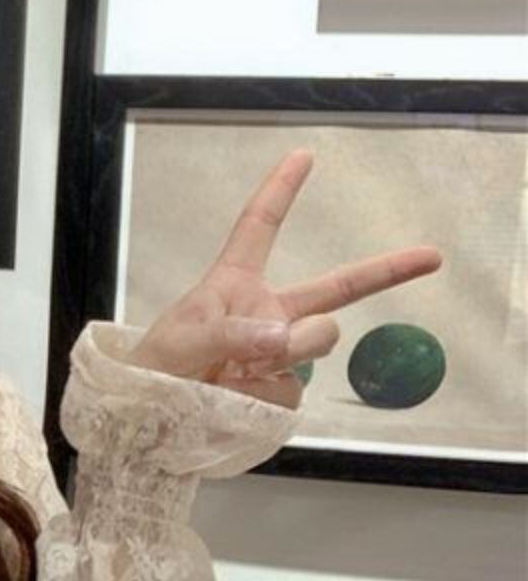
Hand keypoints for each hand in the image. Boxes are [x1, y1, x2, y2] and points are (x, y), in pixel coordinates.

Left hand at [128, 148, 443, 407]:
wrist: (147, 426)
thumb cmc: (155, 370)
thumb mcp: (182, 340)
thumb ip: (232, 334)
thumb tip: (284, 338)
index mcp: (234, 285)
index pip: (259, 228)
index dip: (280, 190)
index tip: (303, 155)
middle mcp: (265, 315)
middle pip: (334, 288)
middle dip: (386, 270)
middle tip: (432, 256)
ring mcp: (278, 356)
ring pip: (314, 345)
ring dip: (285, 356)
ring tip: (231, 376)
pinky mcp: (279, 393)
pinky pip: (293, 392)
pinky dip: (265, 397)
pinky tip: (236, 401)